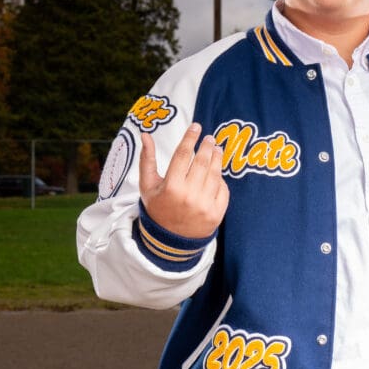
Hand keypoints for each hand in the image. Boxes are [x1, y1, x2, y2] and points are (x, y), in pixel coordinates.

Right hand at [139, 123, 229, 237]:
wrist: (170, 241)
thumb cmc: (158, 209)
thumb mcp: (148, 186)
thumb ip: (147, 160)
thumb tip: (145, 135)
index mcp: (171, 188)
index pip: (183, 155)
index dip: (190, 138)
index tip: (196, 127)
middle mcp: (189, 196)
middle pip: (202, 162)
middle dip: (207, 147)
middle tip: (210, 138)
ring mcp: (205, 206)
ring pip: (215, 174)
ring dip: (217, 158)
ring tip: (217, 149)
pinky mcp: (217, 214)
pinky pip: (223, 190)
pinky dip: (221, 179)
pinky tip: (217, 172)